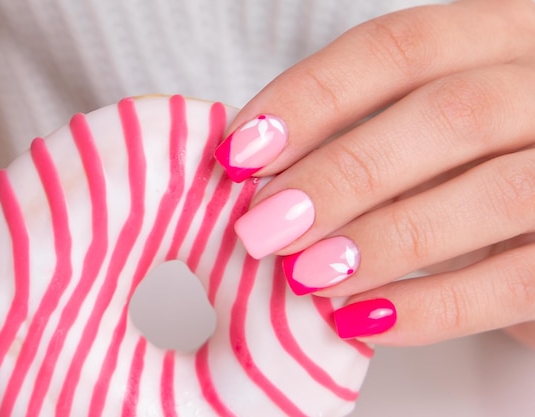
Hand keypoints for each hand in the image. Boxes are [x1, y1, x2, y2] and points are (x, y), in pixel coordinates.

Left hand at [215, 0, 534, 347]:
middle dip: (341, 175)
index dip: (310, 98)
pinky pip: (516, 281)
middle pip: (447, 113)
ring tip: (308, 277)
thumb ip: (364, 139)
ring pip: (491, 192)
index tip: (240, 152)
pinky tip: (365, 321)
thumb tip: (260, 177)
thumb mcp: (427, 136)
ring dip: (382, 239)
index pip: (398, 47)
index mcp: (502, 37)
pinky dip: (433, 306)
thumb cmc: (478, 167)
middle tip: (265, 227)